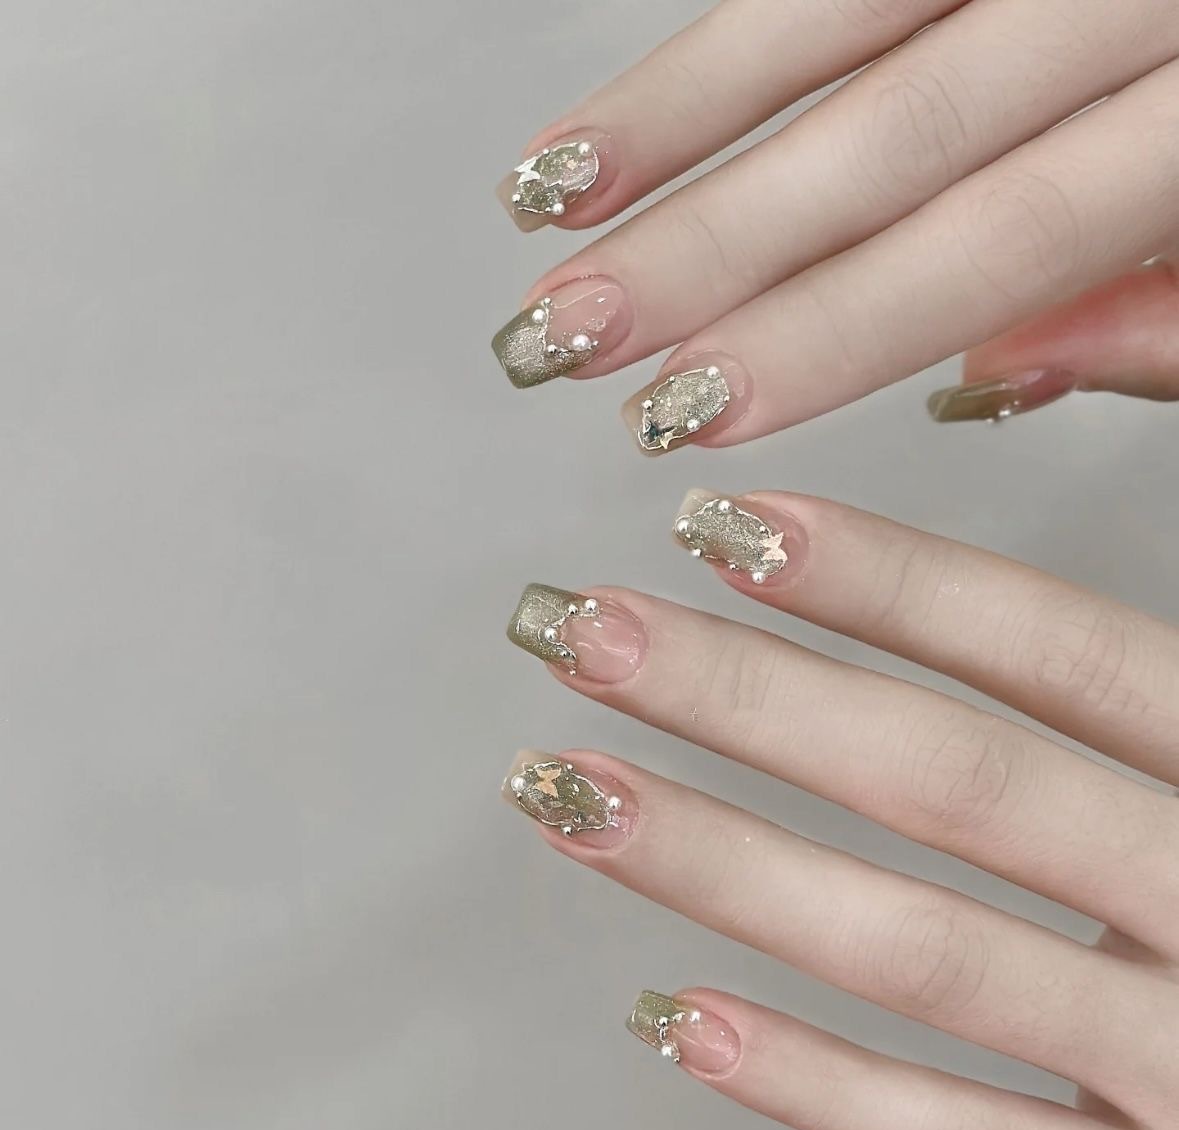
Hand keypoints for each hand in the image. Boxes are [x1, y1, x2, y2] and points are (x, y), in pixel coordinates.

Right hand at [489, 1, 1178, 445]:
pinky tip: (632, 97)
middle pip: (890, 136)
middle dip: (709, 244)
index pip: (997, 240)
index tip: (701, 406)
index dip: (832, 329)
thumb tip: (988, 378)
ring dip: (671, 112)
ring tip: (552, 200)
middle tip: (573, 330)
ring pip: (832, 13)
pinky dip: (724, 37)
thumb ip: (1164, 310)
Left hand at [503, 491, 1178, 1129]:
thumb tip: (1023, 379)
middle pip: (953, 785)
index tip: (726, 524)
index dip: (888, 581)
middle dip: (751, 700)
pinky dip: (812, 1085)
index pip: (1056, 654)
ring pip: (922, 955)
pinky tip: (675, 1015)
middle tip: (585, 631)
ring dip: (725, 867)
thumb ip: (1150, 630)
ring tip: (570, 792)